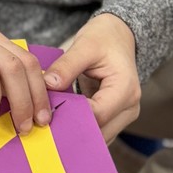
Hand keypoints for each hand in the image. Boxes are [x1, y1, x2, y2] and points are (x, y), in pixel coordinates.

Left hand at [42, 13, 140, 143]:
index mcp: (125, 89)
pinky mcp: (116, 117)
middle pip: (99, 131)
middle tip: (43, 122)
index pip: (97, 114)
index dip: (71, 115)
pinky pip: (98, 130)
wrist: (119, 35)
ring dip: (75, 131)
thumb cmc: (104, 37)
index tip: (46, 111)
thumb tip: (48, 85)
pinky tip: (62, 120)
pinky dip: (80, 127)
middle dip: (72, 128)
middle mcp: (129, 107)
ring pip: (98, 136)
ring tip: (51, 123)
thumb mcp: (85, 45)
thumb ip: (66, 66)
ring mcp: (124, 115)